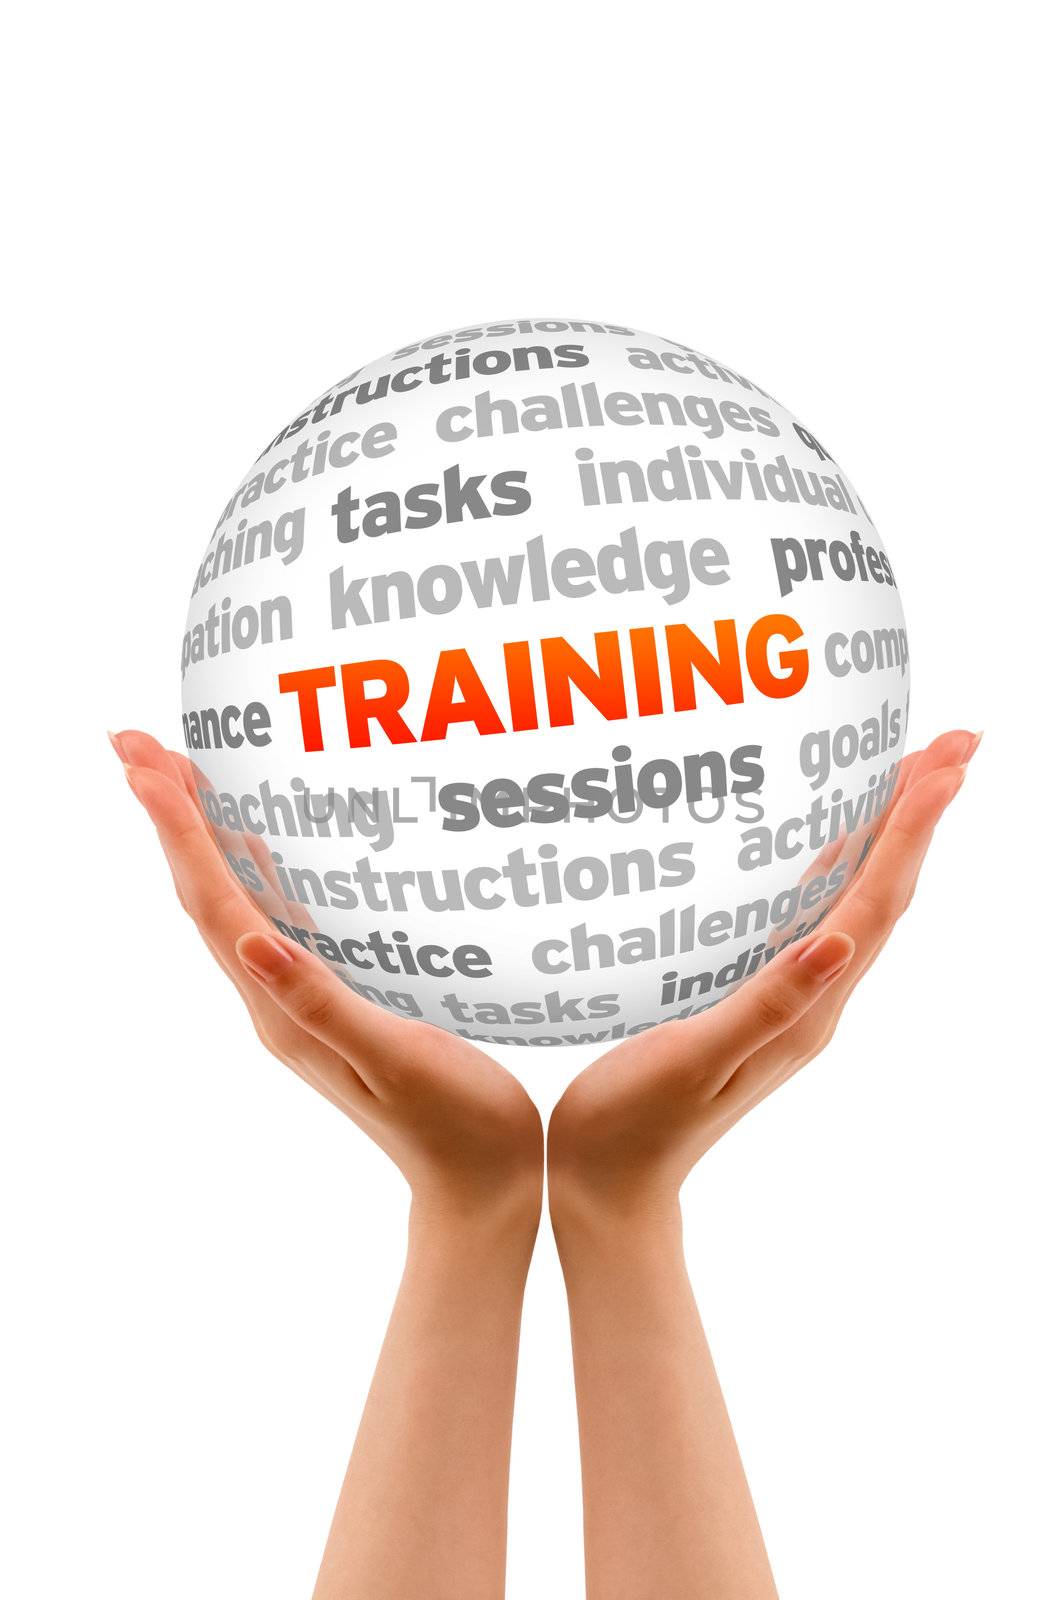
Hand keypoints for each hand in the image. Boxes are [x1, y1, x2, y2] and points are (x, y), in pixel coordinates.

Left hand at [112, 730, 542, 1230]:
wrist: (475, 1184)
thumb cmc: (452, 1124)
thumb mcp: (395, 1061)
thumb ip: (323, 1005)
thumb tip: (253, 943)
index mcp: (282, 1013)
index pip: (214, 906)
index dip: (179, 831)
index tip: (144, 764)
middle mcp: (274, 1002)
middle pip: (203, 895)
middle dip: (167, 817)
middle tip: (135, 742)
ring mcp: (296, 1003)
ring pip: (230, 903)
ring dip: (197, 837)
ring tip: (176, 775)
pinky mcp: (326, 1001)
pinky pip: (272, 918)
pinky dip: (251, 868)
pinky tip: (260, 840)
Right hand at [548, 728, 977, 1231]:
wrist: (613, 1183)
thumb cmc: (637, 1125)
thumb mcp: (696, 1062)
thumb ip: (767, 1005)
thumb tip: (837, 943)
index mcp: (808, 1011)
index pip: (875, 904)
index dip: (911, 830)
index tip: (946, 764)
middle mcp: (815, 999)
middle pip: (886, 892)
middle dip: (922, 815)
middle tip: (954, 741)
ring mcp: (792, 1000)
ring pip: (858, 901)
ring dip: (891, 835)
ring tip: (913, 773)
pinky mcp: (760, 999)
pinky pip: (815, 916)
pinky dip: (837, 865)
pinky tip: (826, 839)